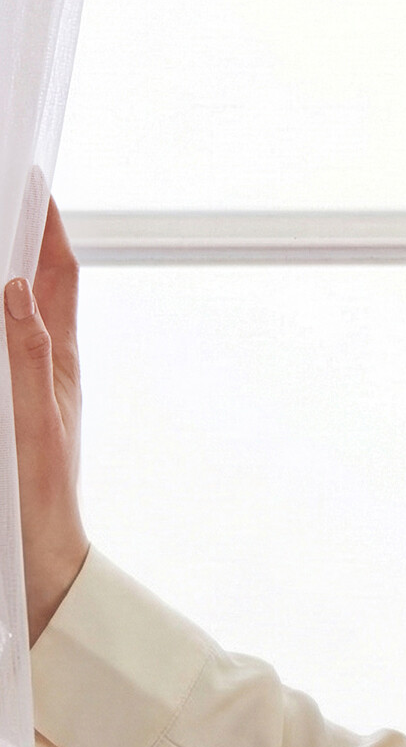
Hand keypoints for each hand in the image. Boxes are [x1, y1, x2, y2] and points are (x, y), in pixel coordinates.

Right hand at [5, 194, 88, 645]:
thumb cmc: (43, 497)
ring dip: (3, 278)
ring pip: (12, 317)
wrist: (37, 565)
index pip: (55, 274)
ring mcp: (24, 388)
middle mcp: (44, 366)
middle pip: (32, 286)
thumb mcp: (35, 419)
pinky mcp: (7, 412)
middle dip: (18, 239)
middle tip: (5, 197)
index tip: (33, 181)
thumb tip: (13, 287)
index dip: (47, 225)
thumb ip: (26, 354)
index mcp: (59, 359)